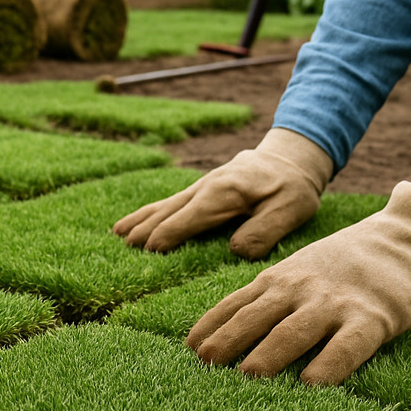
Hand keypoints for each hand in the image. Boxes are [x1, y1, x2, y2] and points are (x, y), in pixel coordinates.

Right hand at [113, 127, 334, 258]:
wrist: (292, 158)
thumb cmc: (292, 188)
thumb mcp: (290, 210)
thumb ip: (264, 231)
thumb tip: (235, 251)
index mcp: (224, 194)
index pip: (189, 218)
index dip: (169, 235)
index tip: (150, 252)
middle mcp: (206, 187)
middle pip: (170, 211)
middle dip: (147, 229)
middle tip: (125, 247)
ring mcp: (201, 186)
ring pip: (165, 205)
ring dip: (142, 219)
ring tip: (118, 233)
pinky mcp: (202, 189)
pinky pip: (171, 202)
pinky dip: (150, 212)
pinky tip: (135, 221)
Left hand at [187, 181, 410, 383]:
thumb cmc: (352, 261)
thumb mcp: (303, 269)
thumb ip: (275, 295)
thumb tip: (239, 329)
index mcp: (280, 277)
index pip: (236, 303)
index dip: (212, 326)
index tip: (189, 348)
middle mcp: (300, 288)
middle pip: (255, 318)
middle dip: (226, 341)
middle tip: (202, 366)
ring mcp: (335, 303)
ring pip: (293, 332)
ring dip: (267, 355)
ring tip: (246, 377)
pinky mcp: (374, 318)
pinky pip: (347, 346)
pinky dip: (328, 366)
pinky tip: (312, 386)